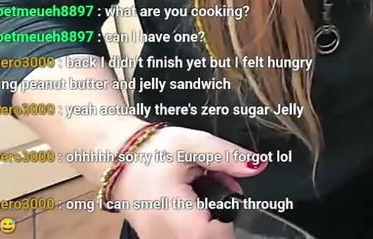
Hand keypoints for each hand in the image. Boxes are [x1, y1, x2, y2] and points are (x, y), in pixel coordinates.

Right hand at [108, 126, 266, 238]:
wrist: (116, 158)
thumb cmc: (151, 151)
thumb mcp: (192, 143)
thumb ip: (226, 156)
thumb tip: (256, 166)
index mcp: (176, 218)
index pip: (219, 235)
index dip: (230, 215)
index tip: (226, 190)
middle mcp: (166, 237)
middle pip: (212, 238)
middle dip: (222, 215)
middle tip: (214, 184)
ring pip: (200, 238)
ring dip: (209, 218)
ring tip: (200, 189)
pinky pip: (186, 236)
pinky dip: (196, 222)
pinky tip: (191, 201)